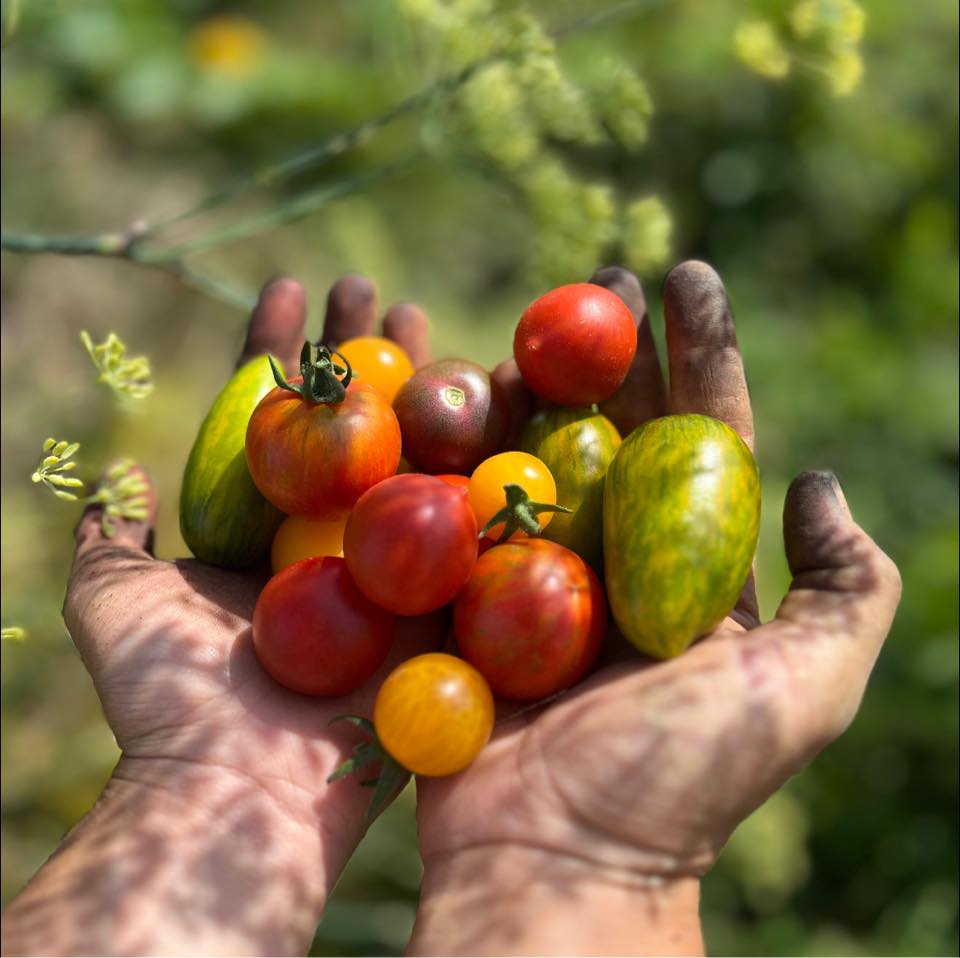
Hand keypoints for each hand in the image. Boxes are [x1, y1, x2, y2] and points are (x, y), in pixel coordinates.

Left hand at [1, 275, 440, 956]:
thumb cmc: (169, 696)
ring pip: (407, 453)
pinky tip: (495, 388)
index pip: (273, 416)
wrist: (240, 789)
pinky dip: (478, 451)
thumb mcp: (116, 600)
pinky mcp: (437, 596)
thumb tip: (112, 473)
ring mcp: (387, 564)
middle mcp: (330, 536)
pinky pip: (461, 514)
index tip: (292, 288)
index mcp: (264, 526)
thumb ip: (110, 534)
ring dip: (418, 382)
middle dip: (359, 352)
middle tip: (371, 287)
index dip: (279, 352)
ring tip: (427, 313)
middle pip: (350, 424)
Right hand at [409, 262, 901, 956]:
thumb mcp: (804, 689)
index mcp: (694, 572)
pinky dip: (454, 452)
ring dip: (529, 385)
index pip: (705, 437)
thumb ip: (846, 589)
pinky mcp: (462, 599)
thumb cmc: (677, 783)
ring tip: (522, 324)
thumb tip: (819, 484)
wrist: (552, 863)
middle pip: (614, 432)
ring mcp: (533, 578)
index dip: (700, 355)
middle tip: (597, 277)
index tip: (685, 277)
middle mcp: (616, 564)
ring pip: (533, 458)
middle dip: (610, 351)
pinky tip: (444, 390)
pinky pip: (457, 510)